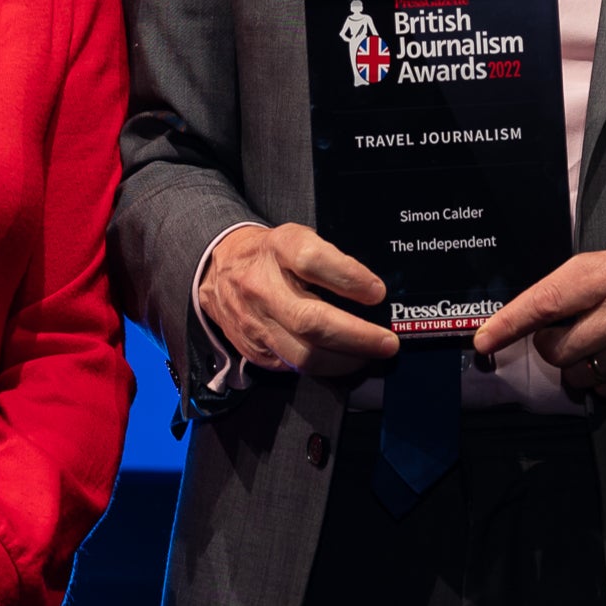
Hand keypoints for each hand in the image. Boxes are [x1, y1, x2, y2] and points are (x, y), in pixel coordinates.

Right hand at [200, 222, 398, 378]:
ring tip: (369, 356)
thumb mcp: (298, 238)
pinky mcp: (254, 350)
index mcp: (279, 249)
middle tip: (387, 342)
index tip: (377, 292)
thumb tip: (373, 292)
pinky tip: (341, 360)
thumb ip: (331, 260)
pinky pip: (293, 368)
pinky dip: (324, 367)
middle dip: (357, 336)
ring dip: (344, 361)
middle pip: (311, 320)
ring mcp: (255, 322)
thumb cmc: (272, 254)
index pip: (312, 261)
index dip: (349, 278)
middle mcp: (262, 287)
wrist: (218, 270)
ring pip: (303, 355)